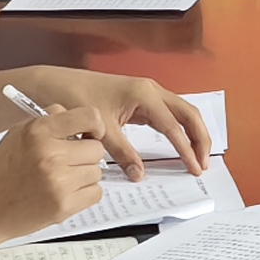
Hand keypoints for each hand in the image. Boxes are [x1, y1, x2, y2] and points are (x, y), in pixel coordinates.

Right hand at [0, 99, 120, 240]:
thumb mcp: (18, 135)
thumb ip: (50, 123)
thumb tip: (82, 121)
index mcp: (38, 131)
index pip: (89, 116)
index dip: (95, 126)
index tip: (91, 133)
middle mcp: (50, 154)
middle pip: (96, 148)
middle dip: (85, 156)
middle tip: (67, 163)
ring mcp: (58, 181)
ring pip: (96, 172)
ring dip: (83, 177)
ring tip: (58, 181)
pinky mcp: (63, 205)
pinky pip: (95, 193)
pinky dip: (83, 195)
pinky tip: (62, 194)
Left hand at [28, 66, 209, 171]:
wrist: (55, 84)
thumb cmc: (75, 98)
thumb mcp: (101, 131)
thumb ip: (122, 153)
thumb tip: (139, 174)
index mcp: (144, 94)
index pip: (174, 126)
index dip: (187, 149)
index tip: (195, 168)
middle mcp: (150, 90)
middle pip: (188, 114)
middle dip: (200, 138)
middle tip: (204, 164)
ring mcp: (147, 94)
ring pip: (181, 112)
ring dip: (192, 133)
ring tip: (197, 157)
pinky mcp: (140, 100)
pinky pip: (168, 115)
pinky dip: (178, 130)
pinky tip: (179, 145)